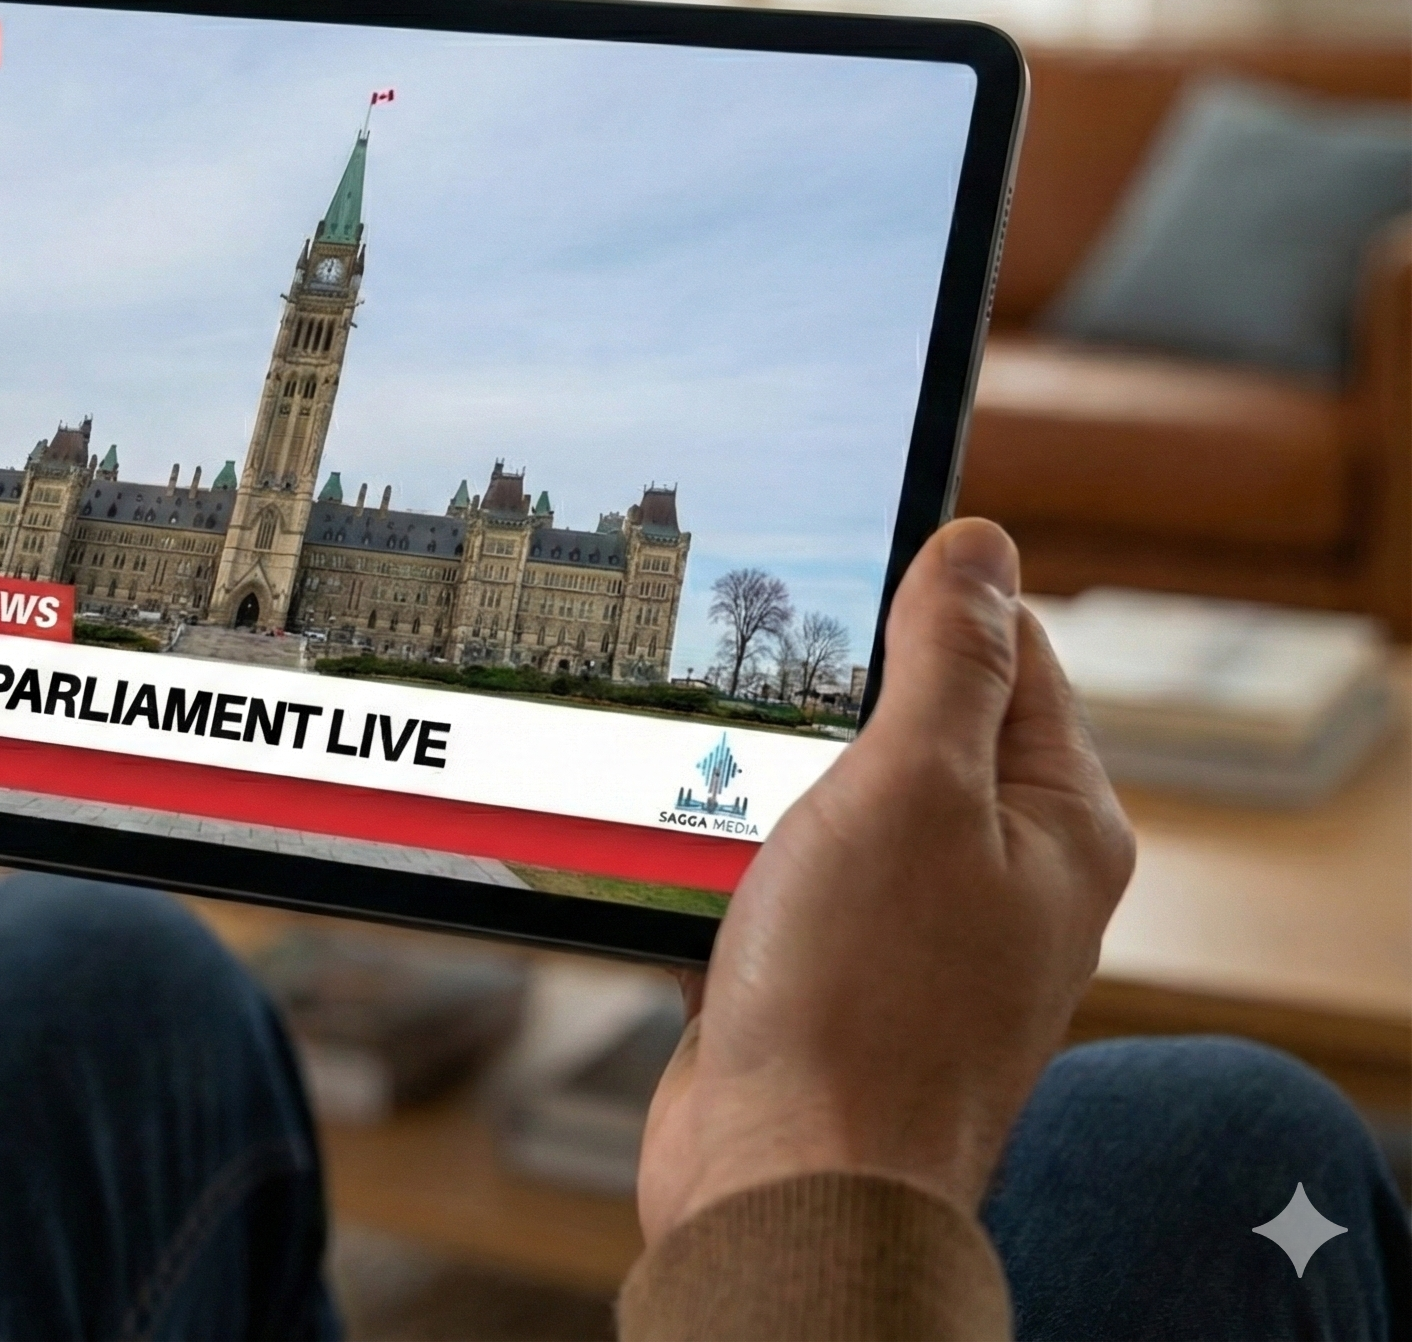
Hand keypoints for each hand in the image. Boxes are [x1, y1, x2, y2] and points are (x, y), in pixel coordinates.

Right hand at [637, 519, 1133, 1238]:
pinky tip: (673, 841)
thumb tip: (978, 541)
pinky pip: (779, 874)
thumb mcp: (912, 788)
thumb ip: (947, 659)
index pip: (1011, 652)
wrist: (786, 1186)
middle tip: (748, 675)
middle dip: (819, 694)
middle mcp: (999, 874)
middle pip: (911, 720)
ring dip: (758, 777)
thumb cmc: (863, 999)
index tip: (831, 570)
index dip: (923, 598)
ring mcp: (913, 929)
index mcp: (1055, 822)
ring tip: (696, 764)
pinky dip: (726, 851)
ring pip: (829, 798)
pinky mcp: (832, 976)